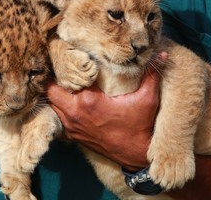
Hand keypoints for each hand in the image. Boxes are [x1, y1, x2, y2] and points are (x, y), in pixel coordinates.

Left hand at [47, 54, 163, 170]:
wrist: (137, 155)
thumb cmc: (140, 126)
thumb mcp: (147, 98)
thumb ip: (150, 74)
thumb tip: (160, 54)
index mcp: (88, 101)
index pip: (66, 77)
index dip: (64, 65)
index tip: (68, 55)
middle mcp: (74, 113)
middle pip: (50, 90)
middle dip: (54, 78)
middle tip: (63, 68)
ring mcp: (71, 126)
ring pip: (51, 104)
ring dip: (55, 93)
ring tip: (63, 81)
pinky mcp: (72, 136)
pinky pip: (57, 118)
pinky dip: (58, 109)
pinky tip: (67, 100)